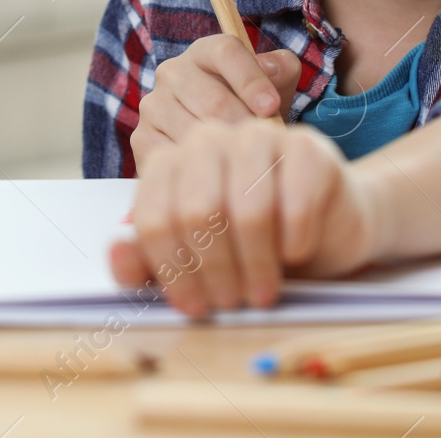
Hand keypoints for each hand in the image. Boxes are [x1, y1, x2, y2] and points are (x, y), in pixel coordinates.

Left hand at [109, 118, 377, 316]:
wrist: (322, 228)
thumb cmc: (249, 248)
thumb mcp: (192, 264)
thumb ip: (146, 262)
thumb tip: (118, 250)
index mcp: (171, 162)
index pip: (153, 219)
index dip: (172, 273)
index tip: (194, 306)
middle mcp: (209, 139)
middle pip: (197, 214)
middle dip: (215, 272)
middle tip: (233, 302)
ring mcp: (259, 136)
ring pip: (247, 211)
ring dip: (257, 265)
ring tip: (263, 291)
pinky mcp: (307, 147)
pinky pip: (295, 205)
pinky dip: (295, 243)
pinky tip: (295, 252)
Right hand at [130, 35, 301, 168]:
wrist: (217, 139)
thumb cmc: (250, 108)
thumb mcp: (273, 85)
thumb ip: (280, 69)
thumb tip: (270, 71)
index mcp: (205, 52)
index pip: (226, 52)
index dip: (251, 79)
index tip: (271, 106)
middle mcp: (173, 72)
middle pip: (214, 101)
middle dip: (245, 127)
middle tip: (264, 148)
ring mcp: (153, 106)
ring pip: (195, 133)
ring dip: (226, 152)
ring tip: (247, 162)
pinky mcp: (142, 138)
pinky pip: (174, 157)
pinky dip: (199, 169)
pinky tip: (218, 174)